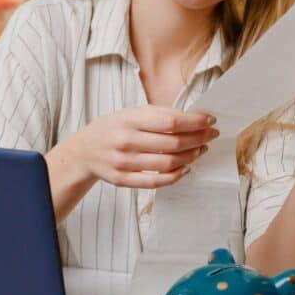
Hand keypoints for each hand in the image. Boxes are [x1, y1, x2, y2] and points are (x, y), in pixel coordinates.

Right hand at [62, 106, 219, 188]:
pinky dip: (176, 176)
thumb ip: (158, 115)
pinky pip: (156, 182)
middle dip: (198, 139)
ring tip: (200, 150)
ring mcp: (124, 163)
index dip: (195, 122)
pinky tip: (186, 168)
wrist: (84, 151)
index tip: (210, 120)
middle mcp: (126, 141)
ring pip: (168, 164)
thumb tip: (194, 118)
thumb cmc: (112, 128)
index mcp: (129, 119)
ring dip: (191, 157)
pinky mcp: (123, 180)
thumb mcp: (130, 113)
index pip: (171, 121)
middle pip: (173, 143)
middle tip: (211, 135)